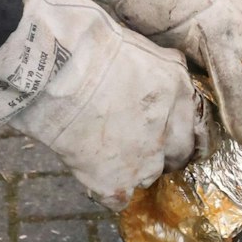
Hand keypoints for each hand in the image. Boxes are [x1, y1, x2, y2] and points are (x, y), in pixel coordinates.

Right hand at [0, 0, 195, 207]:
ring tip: (99, 149)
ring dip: (130, 167)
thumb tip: (142, 81)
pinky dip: (103, 187)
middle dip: (158, 151)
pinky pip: (117, 197)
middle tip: (128, 143)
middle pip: (177, 154)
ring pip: (147, 175)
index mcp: (178, 86)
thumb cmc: (80, 44)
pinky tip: (86, 166)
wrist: (51, 68)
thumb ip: (149, 72)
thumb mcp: (133, 47)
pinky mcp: (117, 181)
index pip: (190, 121)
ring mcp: (146, 156)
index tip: (156, 129)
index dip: (171, 127)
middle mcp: (171, 124)